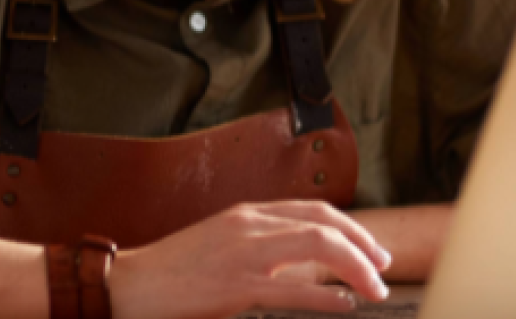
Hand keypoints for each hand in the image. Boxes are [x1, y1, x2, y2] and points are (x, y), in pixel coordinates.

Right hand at [106, 200, 392, 318]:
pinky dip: (327, 296)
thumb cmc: (174, 271)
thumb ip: (259, 244)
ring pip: (318, 247)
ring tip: (374, 289)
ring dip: (356, 268)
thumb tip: (301, 259)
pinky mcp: (236, 285)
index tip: (373, 251)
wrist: (131, 285)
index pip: (314, 210)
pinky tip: (345, 305)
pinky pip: (293, 288)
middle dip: (364, 246)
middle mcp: (249, 226)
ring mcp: (243, 254)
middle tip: (384, 269)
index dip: (352, 229)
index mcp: (246, 215)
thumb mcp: (221, 244)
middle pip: (324, 224)